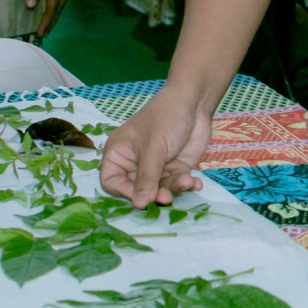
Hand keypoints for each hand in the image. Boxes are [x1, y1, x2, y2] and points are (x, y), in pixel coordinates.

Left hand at [25, 0, 67, 39]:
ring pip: (60, 7)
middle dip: (50, 24)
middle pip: (57, 11)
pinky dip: (55, 10)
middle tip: (44, 35)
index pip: (50, 10)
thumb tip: (30, 6)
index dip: (45, 23)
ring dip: (53, 18)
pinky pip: (60, 2)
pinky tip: (51, 11)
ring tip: (47, 27)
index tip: (39, 34)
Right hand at [100, 88, 211, 205]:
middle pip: (137, 190)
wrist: (195, 102)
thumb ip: (146, 177)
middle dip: (153, 194)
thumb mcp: (153, 148)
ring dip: (172, 189)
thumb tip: (138, 205)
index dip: (124, 192)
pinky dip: (185, 185)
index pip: (111, 182)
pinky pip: (176, 184)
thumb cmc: (165, 118)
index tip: (140, 198)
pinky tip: (195, 182)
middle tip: (166, 196)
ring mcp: (156, 167)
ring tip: (186, 181)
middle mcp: (134, 163)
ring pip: (159, 189)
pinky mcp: (174, 169)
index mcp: (118, 153)